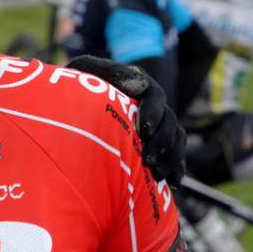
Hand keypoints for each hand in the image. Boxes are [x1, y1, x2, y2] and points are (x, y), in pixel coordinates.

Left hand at [67, 55, 185, 185]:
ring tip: (157, 174)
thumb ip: (98, 70)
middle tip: (148, 160)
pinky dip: (176, 167)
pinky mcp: (161, 139)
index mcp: (138, 83)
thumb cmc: (76, 85)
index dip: (153, 112)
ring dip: (170, 157)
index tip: (143, 130)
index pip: (155, 95)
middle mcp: (153, 101)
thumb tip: (138, 85)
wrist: (77, 103)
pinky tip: (173, 182)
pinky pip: (176, 153)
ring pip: (176, 138)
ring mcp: (159, 120)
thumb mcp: (82, 71)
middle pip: (169, 120)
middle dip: (161, 142)